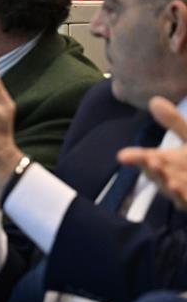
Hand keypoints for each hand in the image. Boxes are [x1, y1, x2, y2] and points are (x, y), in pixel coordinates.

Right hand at [118, 96, 186, 210]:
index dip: (136, 157)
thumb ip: (173, 122)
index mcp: (163, 162)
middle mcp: (168, 177)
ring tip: (166, 175)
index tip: (122, 156)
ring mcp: (179, 191)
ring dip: (165, 182)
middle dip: (150, 169)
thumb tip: (154, 99)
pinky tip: (177, 187)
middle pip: (155, 174)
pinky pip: (184, 201)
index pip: (145, 159)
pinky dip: (180, 196)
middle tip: (149, 160)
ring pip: (168, 188)